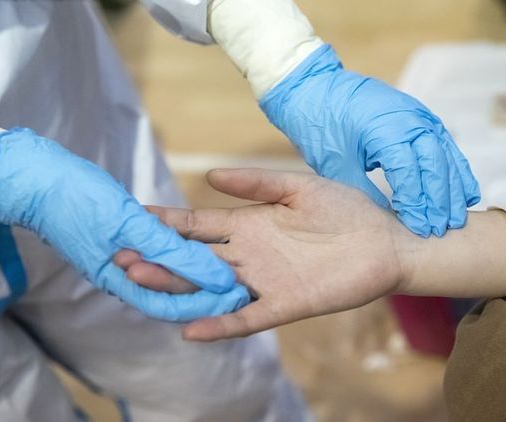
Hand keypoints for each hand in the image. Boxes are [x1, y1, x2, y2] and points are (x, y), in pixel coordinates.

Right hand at [0, 128, 248, 320]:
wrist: (37, 177)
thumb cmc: (80, 199)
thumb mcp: (131, 224)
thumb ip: (175, 252)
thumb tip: (218, 278)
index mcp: (122, 278)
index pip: (171, 305)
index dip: (205, 305)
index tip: (236, 297)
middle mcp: (124, 274)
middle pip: (174, 292)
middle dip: (207, 291)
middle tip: (242, 285)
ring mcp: (123, 257)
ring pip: (168, 273)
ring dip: (197, 272)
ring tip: (231, 268)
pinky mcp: (125, 239)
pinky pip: (160, 253)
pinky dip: (181, 254)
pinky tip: (201, 245)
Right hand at [115, 168, 415, 339]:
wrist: (386, 242)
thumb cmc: (346, 210)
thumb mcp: (297, 187)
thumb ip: (257, 183)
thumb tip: (210, 175)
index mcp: (249, 225)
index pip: (197, 225)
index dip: (166, 222)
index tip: (131, 218)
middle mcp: (249, 255)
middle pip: (194, 259)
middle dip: (158, 256)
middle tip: (120, 255)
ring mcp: (265, 281)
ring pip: (211, 289)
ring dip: (178, 288)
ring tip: (141, 284)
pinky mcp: (286, 304)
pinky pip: (247, 317)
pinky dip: (220, 324)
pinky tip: (191, 329)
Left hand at [259, 45, 479, 236]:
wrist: (316, 88)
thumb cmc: (321, 125)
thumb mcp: (336, 164)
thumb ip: (363, 191)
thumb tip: (387, 218)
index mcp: (385, 129)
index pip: (409, 172)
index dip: (416, 202)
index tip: (420, 228)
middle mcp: (409, 119)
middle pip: (434, 164)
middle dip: (439, 200)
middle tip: (441, 229)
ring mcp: (418, 115)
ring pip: (446, 154)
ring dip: (453, 187)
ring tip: (457, 217)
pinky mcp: (421, 116)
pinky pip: (445, 144)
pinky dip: (456, 168)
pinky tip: (465, 191)